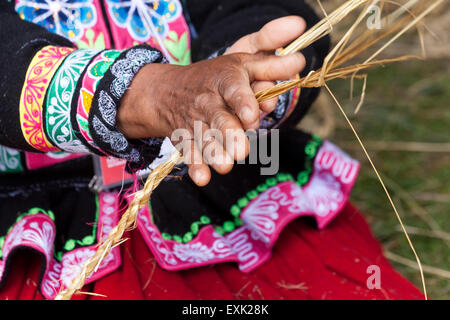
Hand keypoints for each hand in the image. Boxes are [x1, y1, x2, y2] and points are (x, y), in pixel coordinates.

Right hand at [117, 17, 306, 186]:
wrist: (169, 90)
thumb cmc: (217, 76)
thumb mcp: (244, 62)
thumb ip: (273, 63)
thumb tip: (303, 58)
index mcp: (225, 79)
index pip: (234, 89)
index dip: (242, 101)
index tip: (251, 115)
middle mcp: (209, 101)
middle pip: (219, 118)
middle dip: (229, 133)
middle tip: (241, 150)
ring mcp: (196, 122)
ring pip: (205, 138)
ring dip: (213, 153)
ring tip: (225, 166)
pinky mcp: (187, 138)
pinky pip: (189, 152)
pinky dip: (195, 166)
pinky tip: (202, 178)